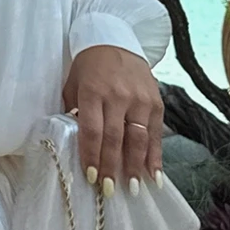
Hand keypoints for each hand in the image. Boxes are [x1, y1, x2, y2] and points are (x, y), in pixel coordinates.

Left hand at [62, 46, 163, 196]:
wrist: (115, 39)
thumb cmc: (88, 66)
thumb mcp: (73, 83)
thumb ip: (73, 111)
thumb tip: (72, 144)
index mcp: (93, 91)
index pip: (92, 130)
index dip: (92, 155)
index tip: (90, 177)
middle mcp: (119, 96)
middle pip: (115, 138)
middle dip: (112, 167)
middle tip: (109, 191)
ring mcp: (140, 99)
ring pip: (138, 138)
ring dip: (135, 166)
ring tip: (132, 189)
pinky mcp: (156, 102)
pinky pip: (156, 133)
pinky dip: (156, 156)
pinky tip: (154, 176)